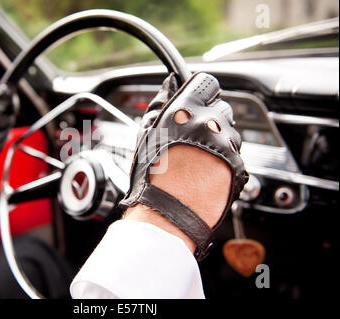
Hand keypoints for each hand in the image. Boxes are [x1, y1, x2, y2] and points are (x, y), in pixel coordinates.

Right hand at [119, 73, 247, 259]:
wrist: (168, 214)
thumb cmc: (152, 178)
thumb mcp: (147, 135)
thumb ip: (160, 103)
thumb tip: (170, 82)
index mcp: (186, 112)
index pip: (206, 84)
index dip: (201, 93)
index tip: (198, 102)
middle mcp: (210, 124)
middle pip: (221, 108)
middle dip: (210, 119)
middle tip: (194, 139)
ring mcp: (227, 145)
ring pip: (230, 132)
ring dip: (219, 140)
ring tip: (200, 160)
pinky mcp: (239, 165)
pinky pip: (236, 155)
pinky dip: (226, 160)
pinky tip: (208, 173)